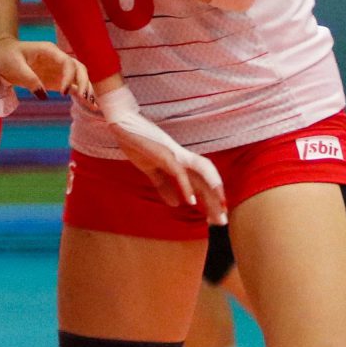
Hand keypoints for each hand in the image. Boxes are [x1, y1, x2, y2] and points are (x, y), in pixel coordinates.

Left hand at [0, 38, 93, 102]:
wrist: (1, 55)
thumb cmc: (6, 56)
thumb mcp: (14, 67)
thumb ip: (29, 79)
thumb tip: (44, 95)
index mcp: (49, 51)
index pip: (67, 62)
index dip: (69, 77)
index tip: (63, 93)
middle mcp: (57, 59)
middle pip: (79, 68)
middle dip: (84, 82)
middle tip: (84, 98)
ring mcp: (58, 69)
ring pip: (79, 77)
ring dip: (87, 88)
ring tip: (92, 104)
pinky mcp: (56, 80)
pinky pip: (73, 86)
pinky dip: (81, 94)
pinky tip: (89, 104)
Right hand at [99, 85, 227, 224]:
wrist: (123, 124)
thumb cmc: (137, 143)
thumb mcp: (151, 170)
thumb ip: (164, 186)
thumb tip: (176, 203)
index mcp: (181, 163)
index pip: (201, 184)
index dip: (211, 200)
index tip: (216, 219)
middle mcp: (183, 159)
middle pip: (206, 181)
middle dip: (216, 201)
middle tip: (222, 222)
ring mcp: (176, 155)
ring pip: (201, 174)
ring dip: (211, 192)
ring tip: (218, 209)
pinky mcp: (165, 154)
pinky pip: (179, 172)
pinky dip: (186, 187)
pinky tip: (190, 202)